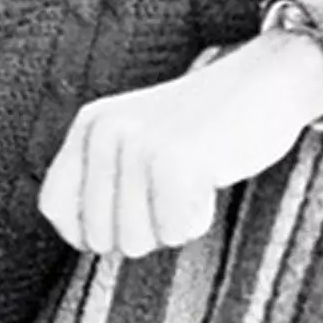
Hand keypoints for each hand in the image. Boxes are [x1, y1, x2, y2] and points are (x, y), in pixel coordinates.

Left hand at [38, 28, 322, 257]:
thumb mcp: (137, 140)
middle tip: (174, 188)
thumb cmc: (206, 124)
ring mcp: (137, 145)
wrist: (267, 81)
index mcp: (88, 126)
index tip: (131, 212)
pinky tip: (209, 180)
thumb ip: (102, 178)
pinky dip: (197, 219)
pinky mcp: (174, 160)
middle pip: (99, 236)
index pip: (54, 209)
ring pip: (136, 240)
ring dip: (172, 223)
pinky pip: (174, 232)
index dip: (90, 230)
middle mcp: (103, 132)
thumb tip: (84, 240)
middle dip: (142, 229)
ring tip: (192, 179)